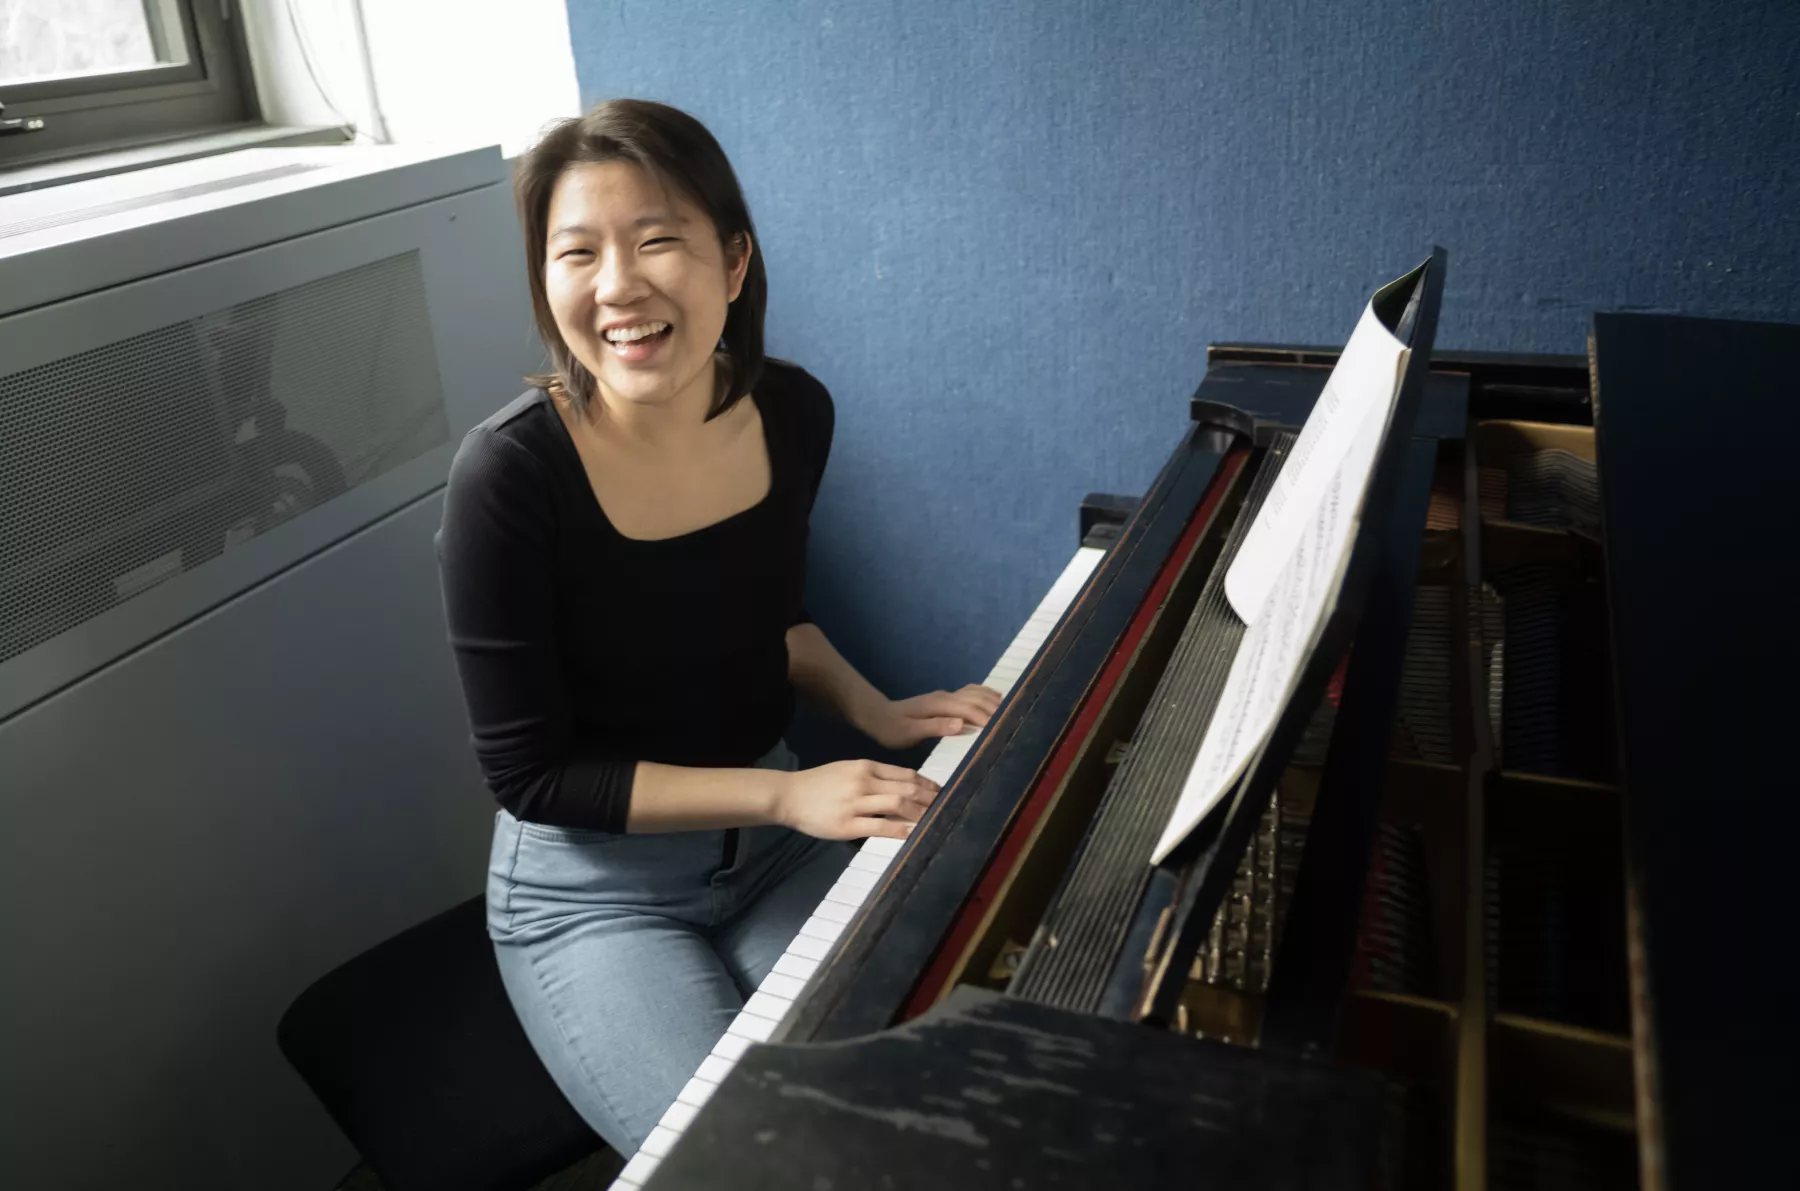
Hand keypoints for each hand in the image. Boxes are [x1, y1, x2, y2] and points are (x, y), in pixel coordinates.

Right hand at [771, 760, 940, 840]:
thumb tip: (903, 784)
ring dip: (919, 813)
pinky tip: (911, 833)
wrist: (789, 795)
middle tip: (944, 806)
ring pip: (896, 806)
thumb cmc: (819, 783)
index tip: (939, 791)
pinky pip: (880, 827)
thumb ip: (872, 774)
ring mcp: (855, 804)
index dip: (925, 783)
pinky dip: (899, 830)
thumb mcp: (847, 769)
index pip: (903, 774)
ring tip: (932, 819)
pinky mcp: (848, 825)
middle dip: (928, 798)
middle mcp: (863, 782)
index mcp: (864, 766)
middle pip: (905, 789)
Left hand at [864, 684, 1003, 749]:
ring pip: (975, 693)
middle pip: (977, 699)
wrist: (878, 716)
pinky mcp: (945, 699)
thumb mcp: (909, 733)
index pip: (969, 708)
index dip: (987, 718)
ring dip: (993, 700)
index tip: (1002, 728)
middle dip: (996, 709)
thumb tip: (961, 723)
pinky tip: (995, 700)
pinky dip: (985, 695)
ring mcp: (945, 696)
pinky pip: (970, 693)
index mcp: (938, 705)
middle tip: (1015, 721)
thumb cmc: (892, 730)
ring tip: (1011, 711)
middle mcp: (945, 697)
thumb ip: (935, 727)